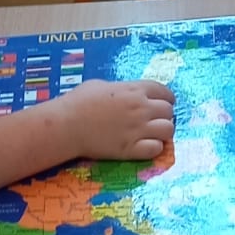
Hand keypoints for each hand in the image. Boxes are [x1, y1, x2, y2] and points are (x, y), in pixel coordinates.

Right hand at [58, 78, 174, 161]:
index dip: (167, 98)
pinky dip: (155, 147)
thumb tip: (126, 94)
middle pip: (168, 111)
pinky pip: (156, 149)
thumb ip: (121, 90)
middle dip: (164, 115)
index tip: (164, 103)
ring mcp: (137, 129)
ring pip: (168, 130)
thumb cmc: (78, 102)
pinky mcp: (130, 149)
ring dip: (163, 132)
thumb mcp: (102, 86)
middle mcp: (141, 108)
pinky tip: (146, 146)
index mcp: (134, 90)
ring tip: (153, 134)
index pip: (164, 92)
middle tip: (155, 121)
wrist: (66, 125)